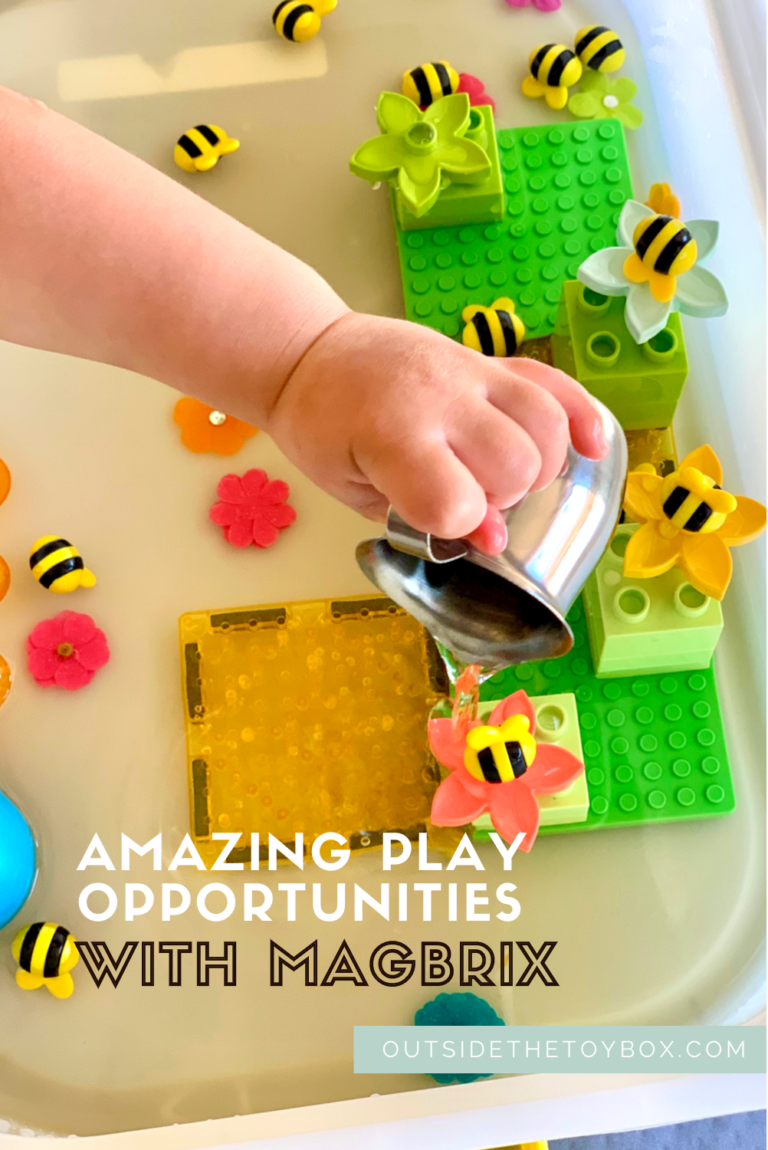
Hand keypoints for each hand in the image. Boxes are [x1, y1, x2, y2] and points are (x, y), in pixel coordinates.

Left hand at [266, 312, 607, 553]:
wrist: (311, 353)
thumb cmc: (324, 429)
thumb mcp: (354, 487)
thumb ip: (418, 515)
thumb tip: (492, 538)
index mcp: (391, 436)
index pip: (456, 501)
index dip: (459, 525)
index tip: (441, 522)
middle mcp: (439, 398)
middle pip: (515, 464)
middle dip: (503, 497)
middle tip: (470, 495)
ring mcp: (469, 372)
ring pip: (546, 424)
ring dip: (540, 464)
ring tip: (507, 474)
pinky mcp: (488, 361)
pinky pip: (553, 382)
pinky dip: (582, 415)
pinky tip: (591, 447)